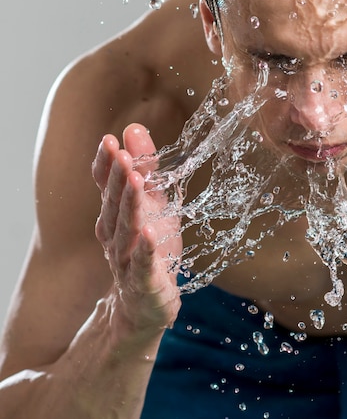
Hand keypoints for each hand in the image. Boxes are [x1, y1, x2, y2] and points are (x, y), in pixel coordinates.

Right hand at [93, 124, 181, 334]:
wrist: (146, 306)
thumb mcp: (154, 203)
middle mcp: (114, 236)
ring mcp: (126, 260)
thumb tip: (134, 128)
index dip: (106, 164)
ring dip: (130, 206)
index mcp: (115, 215)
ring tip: (136, 181)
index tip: (109, 140)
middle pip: (114, 205)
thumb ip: (147, 168)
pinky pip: (142, 265)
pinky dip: (145, 249)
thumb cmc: (151, 249)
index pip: (105, 186)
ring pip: (125, 231)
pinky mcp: (144, 283)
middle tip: (121, 154)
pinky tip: (149, 233)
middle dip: (117, 178)